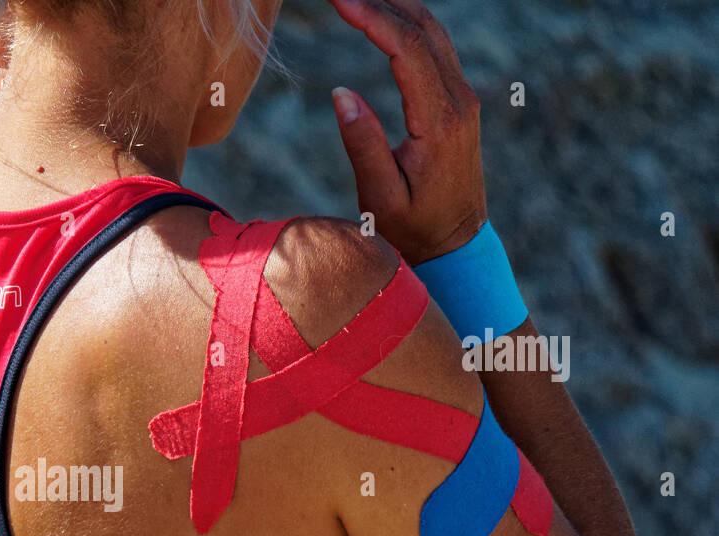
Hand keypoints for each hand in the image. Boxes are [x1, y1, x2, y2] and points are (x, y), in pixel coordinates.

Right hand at [325, 0, 486, 264]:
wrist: (457, 244)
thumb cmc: (413, 228)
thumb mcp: (380, 197)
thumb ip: (363, 145)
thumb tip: (341, 93)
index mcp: (440, 121)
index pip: (405, 50)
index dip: (372, 18)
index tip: (338, 1)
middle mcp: (459, 102)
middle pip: (423, 29)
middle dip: (382, 2)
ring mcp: (464, 99)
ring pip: (433, 33)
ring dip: (396, 7)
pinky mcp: (459, 103)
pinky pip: (435, 49)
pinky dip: (408, 26)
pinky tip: (385, 17)